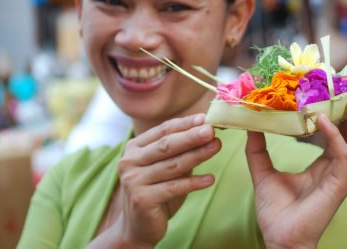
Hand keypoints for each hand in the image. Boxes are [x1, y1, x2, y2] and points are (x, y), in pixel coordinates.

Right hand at [110, 114, 220, 246]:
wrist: (138, 228)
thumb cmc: (157, 192)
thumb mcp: (167, 167)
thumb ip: (181, 151)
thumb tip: (206, 130)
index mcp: (134, 148)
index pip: (163, 130)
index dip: (185, 124)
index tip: (205, 118)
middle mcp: (130, 161)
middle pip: (166, 145)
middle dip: (191, 136)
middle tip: (211, 130)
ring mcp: (134, 180)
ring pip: (172, 165)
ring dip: (197, 155)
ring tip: (216, 147)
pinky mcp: (142, 199)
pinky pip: (174, 187)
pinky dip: (194, 182)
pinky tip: (210, 178)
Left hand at [245, 91, 346, 248]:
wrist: (278, 239)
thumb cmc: (276, 211)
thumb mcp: (263, 172)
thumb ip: (258, 148)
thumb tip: (250, 125)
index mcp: (326, 163)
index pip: (343, 133)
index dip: (345, 112)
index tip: (338, 91)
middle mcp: (339, 167)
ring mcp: (342, 176)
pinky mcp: (338, 186)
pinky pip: (344, 156)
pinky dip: (335, 136)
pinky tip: (322, 120)